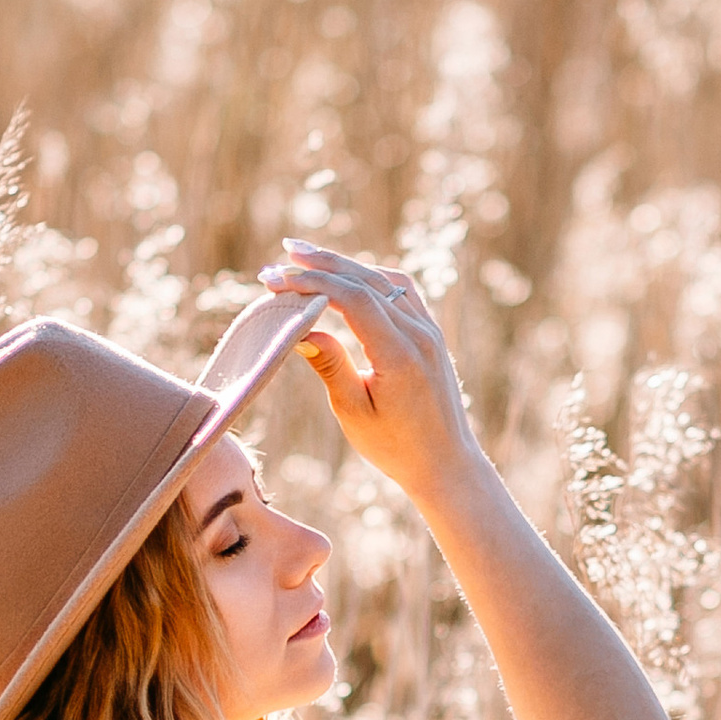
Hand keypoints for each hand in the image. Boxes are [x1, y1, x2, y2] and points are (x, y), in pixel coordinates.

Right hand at [257, 241, 485, 517]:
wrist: (446, 465)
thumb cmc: (396, 448)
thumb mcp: (354, 413)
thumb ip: (331, 366)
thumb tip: (302, 329)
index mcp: (400, 354)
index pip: (352, 299)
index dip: (311, 283)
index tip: (275, 281)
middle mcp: (420, 335)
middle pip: (367, 280)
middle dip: (322, 265)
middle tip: (284, 254)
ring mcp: (429, 331)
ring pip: (385, 280)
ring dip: (345, 265)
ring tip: (307, 257)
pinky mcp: (431, 334)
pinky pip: (401, 291)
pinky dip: (370, 277)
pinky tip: (346, 275)